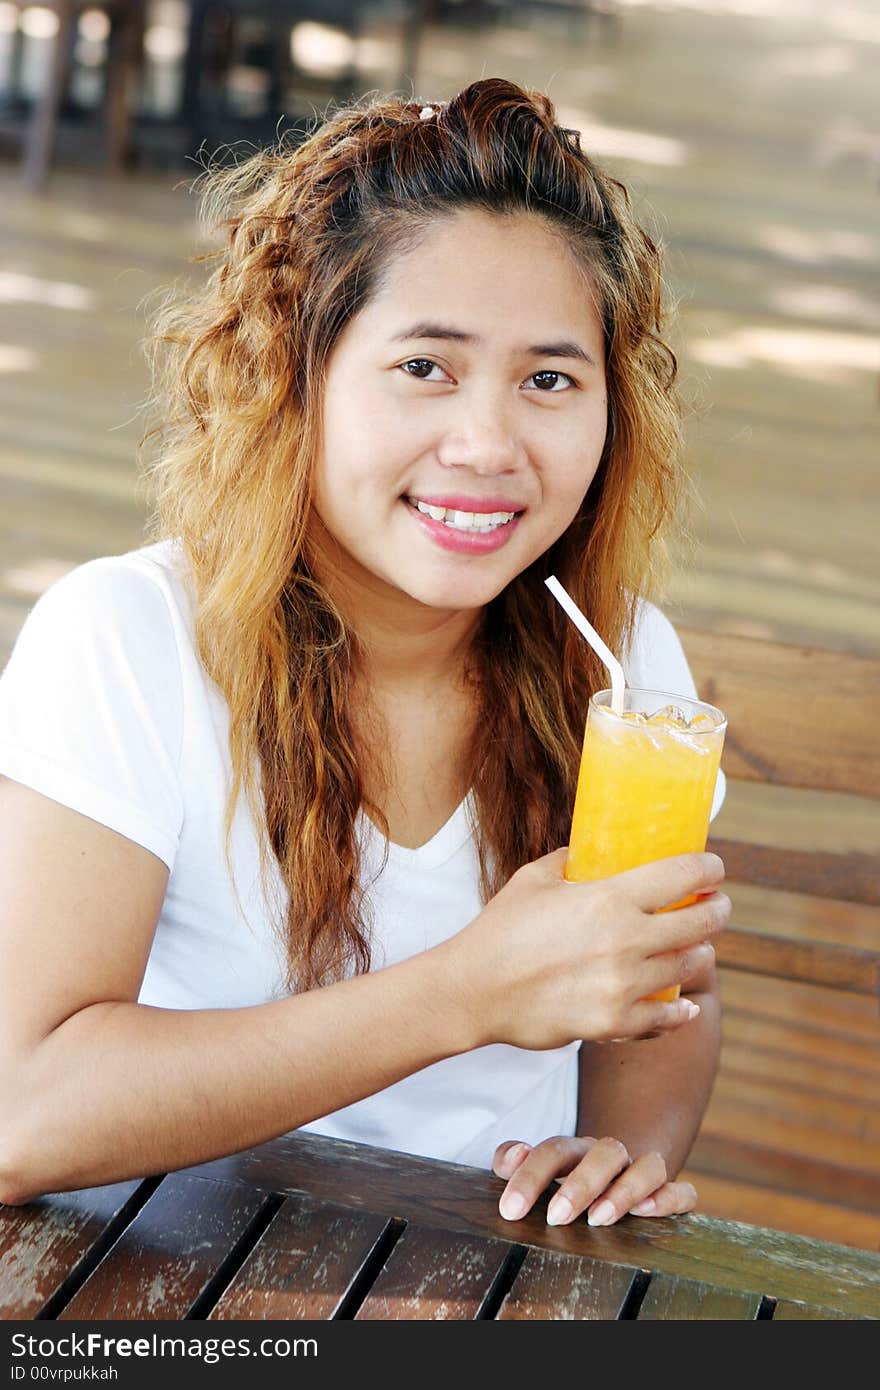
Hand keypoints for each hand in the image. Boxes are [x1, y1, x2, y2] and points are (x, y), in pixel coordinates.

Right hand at [442, 849, 729, 1050]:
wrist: (474, 990)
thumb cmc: (500, 930)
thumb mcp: (534, 879)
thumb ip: (570, 861)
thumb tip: (590, 852)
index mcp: (608, 899)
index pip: (681, 876)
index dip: (709, 869)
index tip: (715, 869)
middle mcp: (625, 940)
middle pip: (698, 923)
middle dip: (717, 910)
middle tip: (718, 906)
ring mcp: (623, 985)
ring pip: (687, 967)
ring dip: (699, 954)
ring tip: (698, 949)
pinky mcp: (614, 1023)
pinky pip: (665, 1017)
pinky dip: (679, 1011)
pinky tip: (685, 1006)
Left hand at [492, 1135, 697, 1226]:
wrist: (613, 1178)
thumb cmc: (566, 1180)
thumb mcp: (537, 1170)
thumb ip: (512, 1159)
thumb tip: (511, 1158)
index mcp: (576, 1149)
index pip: (554, 1150)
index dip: (531, 1176)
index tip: (511, 1209)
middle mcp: (611, 1157)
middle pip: (604, 1152)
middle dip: (580, 1184)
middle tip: (556, 1216)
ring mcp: (642, 1173)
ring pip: (649, 1166)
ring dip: (625, 1190)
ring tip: (599, 1218)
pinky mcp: (670, 1195)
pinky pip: (683, 1192)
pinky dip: (669, 1199)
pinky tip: (646, 1212)